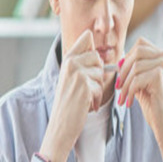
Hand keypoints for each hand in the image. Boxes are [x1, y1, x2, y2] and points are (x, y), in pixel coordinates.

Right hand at [44, 30, 105, 160]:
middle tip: (86, 89)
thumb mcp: (71, 78)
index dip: (94, 48)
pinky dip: (96, 99)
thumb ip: (82, 64)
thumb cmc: (69, 103)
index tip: (92, 63)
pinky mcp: (84, 84)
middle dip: (97, 74)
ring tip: (85, 98)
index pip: (87, 37)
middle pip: (98, 57)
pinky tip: (87, 105)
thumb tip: (101, 54)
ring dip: (96, 89)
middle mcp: (71, 62)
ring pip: (101, 73)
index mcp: (67, 58)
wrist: (61, 124)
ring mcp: (77, 72)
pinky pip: (100, 87)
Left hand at [115, 37, 162, 149]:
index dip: (127, 58)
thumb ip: (133, 69)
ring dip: (125, 85)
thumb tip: (119, 61)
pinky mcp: (160, 76)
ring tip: (124, 97)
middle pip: (136, 52)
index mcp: (162, 55)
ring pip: (135, 67)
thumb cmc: (153, 103)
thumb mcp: (140, 81)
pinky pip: (136, 79)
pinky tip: (130, 102)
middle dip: (124, 71)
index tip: (121, 76)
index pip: (140, 44)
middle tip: (119, 88)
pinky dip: (129, 92)